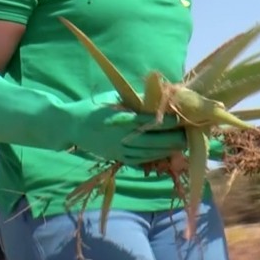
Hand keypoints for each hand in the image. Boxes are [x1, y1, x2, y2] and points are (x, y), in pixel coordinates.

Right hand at [65, 92, 185, 165]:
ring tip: (181, 146)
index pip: (148, 122)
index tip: (180, 119)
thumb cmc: (95, 108)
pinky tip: (165, 156)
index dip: (167, 122)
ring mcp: (119, 150)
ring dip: (166, 151)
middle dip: (172, 140)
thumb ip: (136, 100)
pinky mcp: (117, 158)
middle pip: (152, 142)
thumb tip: (160, 97)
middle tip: (188, 136)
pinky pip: (139, 162)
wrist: (72, 126)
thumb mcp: (114, 98)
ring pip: (147, 154)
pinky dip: (153, 160)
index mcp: (121, 120)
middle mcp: (121, 138)